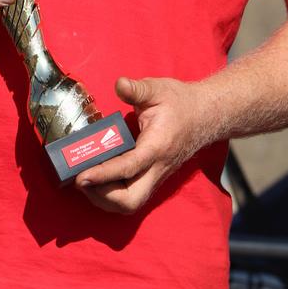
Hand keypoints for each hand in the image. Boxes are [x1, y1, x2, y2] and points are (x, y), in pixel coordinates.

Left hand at [76, 76, 210, 214]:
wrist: (206, 115)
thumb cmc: (181, 103)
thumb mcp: (158, 89)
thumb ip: (137, 89)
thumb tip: (119, 84)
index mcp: (157, 147)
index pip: (128, 168)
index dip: (103, 175)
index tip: (82, 176)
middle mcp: (157, 168)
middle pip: (130, 201)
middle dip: (102, 197)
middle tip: (81, 179)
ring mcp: (156, 176)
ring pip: (131, 203)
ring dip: (105, 199)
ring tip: (85, 181)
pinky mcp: (153, 177)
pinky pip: (132, 195)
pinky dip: (112, 193)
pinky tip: (97, 178)